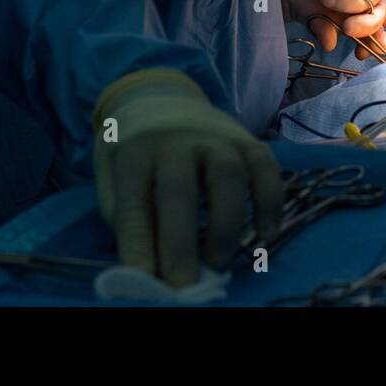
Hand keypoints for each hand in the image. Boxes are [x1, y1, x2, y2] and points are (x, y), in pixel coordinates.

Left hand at [93, 70, 283, 286]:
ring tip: (218, 264)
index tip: (144, 278)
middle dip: (181, 242)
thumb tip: (148, 272)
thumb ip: (129, 221)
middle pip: (180, 189)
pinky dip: (271, 204)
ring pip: (228, 177)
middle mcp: (176, 142)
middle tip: (184, 284)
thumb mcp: (114, 180)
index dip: (138, 243)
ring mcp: (216, 138)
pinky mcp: (249, 141)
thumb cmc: (137, 156)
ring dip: (226, 227)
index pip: (134, 203)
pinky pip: (267, 169)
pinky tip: (265, 235)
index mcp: (134, 154)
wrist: (162, 102)